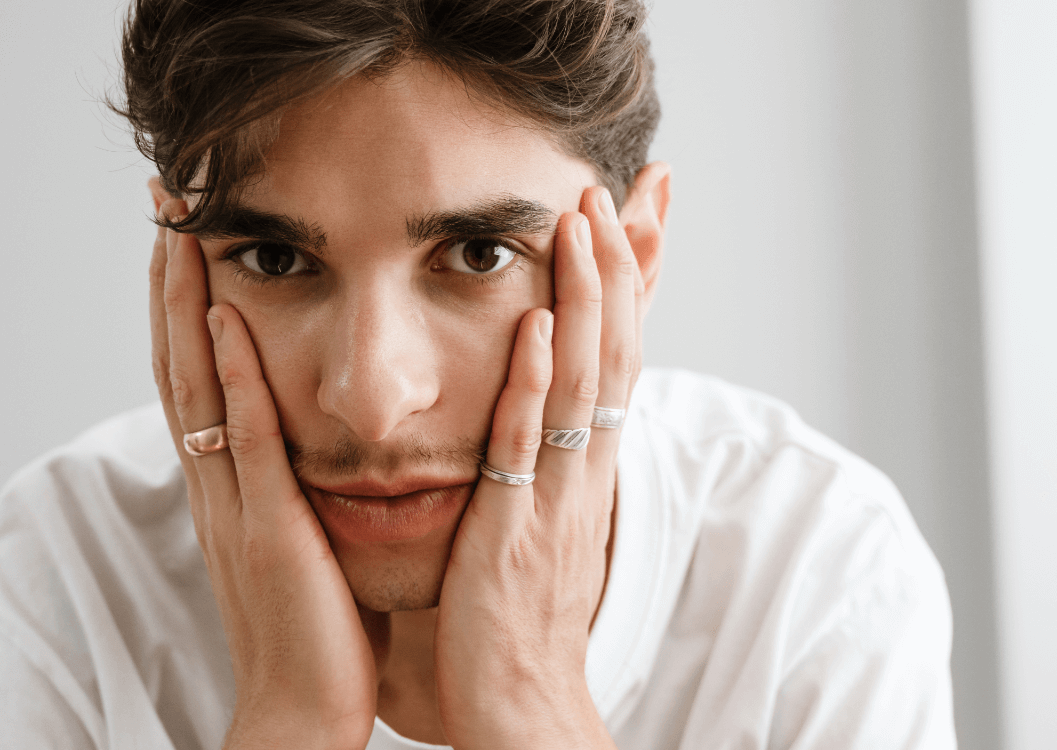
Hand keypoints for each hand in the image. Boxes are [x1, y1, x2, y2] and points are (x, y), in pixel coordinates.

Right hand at [149, 197, 378, 749]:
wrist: (306, 711)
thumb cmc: (318, 628)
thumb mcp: (305, 539)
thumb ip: (301, 487)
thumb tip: (320, 441)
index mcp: (232, 486)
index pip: (199, 378)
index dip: (188, 308)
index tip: (189, 240)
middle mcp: (219, 486)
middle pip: (182, 366)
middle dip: (172, 286)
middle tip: (166, 208)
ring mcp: (236, 506)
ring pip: (200, 390)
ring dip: (188, 310)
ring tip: (181, 235)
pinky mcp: (270, 531)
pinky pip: (248, 444)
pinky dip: (234, 383)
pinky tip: (230, 325)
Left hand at [433, 185, 642, 749]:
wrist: (524, 704)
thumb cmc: (519, 618)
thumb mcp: (541, 525)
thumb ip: (539, 464)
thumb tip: (538, 407)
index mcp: (585, 469)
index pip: (617, 358)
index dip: (624, 288)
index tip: (624, 218)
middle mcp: (583, 471)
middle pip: (614, 351)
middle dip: (615, 268)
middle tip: (609, 189)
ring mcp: (555, 496)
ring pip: (582, 382)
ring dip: (585, 300)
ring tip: (581, 224)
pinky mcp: (515, 527)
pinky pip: (529, 445)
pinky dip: (537, 384)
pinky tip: (538, 326)